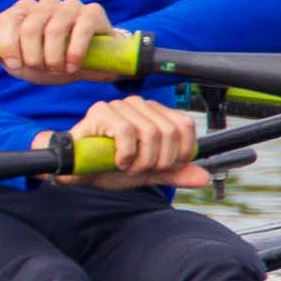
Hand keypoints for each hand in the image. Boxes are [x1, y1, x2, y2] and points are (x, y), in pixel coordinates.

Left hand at [0, 0, 120, 84]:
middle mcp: (44, 3)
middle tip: (42, 70)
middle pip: (30, 28)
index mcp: (22, 11)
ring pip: (54, 29)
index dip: (8, 44)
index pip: (6, 20)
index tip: (15, 65)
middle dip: (33, 56)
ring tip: (58, 70)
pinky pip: (81, 29)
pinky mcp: (92, 12)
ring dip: (54, 57)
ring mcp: (69, 5)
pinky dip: (74, 52)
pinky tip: (73, 67)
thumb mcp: (20, 64)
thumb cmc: (48, 62)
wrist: (87, 67)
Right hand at [39, 96, 207, 188]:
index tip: (164, 167)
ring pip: (152, 133)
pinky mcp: (102, 112)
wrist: (76, 170)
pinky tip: (118, 161)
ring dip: (143, 160)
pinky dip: (127, 154)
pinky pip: (128, 133)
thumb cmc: (108, 166)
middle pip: (170, 131)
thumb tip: (204, 176)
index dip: (181, 151)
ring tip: (128, 166)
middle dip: (160, 160)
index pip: (184, 125)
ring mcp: (119, 106)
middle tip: (142, 170)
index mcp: (153, 113)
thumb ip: (174, 173)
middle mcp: (138, 104)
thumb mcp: (148, 172)